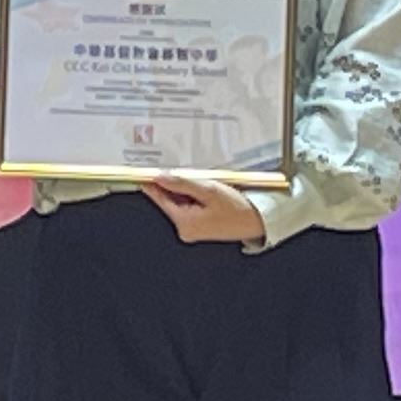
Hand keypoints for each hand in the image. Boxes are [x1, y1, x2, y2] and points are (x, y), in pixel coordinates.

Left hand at [142, 174, 268, 246]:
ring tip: (202, 182)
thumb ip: (182, 183)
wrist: (256, 221)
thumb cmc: (237, 209)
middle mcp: (185, 229)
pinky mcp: (199, 227)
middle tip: (180, 170)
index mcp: (184, 222)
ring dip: (184, 190)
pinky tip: (203, 190)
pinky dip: (192, 196)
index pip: (161, 199)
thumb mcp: (208, 190)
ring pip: (179, 202)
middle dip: (173, 185)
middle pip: (169, 200)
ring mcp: (191, 229)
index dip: (152, 183)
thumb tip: (161, 177)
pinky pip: (188, 207)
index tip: (144, 172)